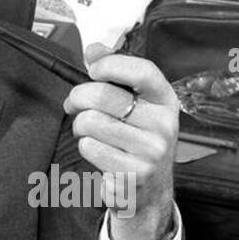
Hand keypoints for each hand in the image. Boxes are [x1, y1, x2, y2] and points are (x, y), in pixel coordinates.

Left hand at [62, 42, 178, 239]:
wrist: (150, 190)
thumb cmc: (137, 139)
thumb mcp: (136, 105)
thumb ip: (115, 74)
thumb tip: (93, 50)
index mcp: (165, 100)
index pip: (142, 71)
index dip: (111, 64)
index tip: (92, 69)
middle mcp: (163, 125)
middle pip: (103, 96)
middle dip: (77, 97)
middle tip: (73, 104)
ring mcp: (151, 151)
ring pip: (91, 122)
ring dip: (80, 126)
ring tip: (90, 132)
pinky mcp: (134, 174)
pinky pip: (90, 147)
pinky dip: (85, 146)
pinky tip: (99, 151)